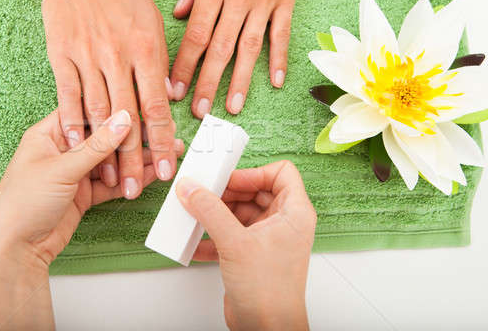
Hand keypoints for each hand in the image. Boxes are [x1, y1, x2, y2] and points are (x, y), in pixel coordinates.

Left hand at [0, 109, 183, 329]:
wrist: (15, 249)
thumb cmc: (22, 203)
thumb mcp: (61, 168)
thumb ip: (97, 145)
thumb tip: (124, 118)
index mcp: (49, 133)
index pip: (88, 112)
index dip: (116, 109)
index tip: (144, 107)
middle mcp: (64, 149)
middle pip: (104, 137)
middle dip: (134, 137)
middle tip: (164, 133)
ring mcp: (75, 172)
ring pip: (112, 160)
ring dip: (138, 159)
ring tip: (168, 154)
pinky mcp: (84, 193)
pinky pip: (113, 182)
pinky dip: (132, 179)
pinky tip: (153, 173)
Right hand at [21, 0, 176, 197]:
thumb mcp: (152, 22)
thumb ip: (161, 63)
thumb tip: (170, 96)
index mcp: (146, 50)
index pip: (157, 108)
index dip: (163, 143)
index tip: (168, 169)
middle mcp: (117, 58)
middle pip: (127, 120)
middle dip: (133, 160)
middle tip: (135, 191)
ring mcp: (86, 57)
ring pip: (97, 114)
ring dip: (102, 151)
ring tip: (109, 181)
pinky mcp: (61, 55)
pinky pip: (67, 95)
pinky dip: (71, 122)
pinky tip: (74, 147)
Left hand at [170, 0, 308, 116]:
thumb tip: (179, 14)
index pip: (196, 34)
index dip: (184, 64)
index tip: (175, 89)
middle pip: (220, 48)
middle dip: (208, 82)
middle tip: (199, 110)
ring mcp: (264, 2)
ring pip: (250, 48)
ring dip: (240, 80)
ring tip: (232, 106)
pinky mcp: (285, 1)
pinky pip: (282, 34)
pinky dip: (280, 59)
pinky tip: (275, 81)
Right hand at [176, 161, 315, 329]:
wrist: (266, 329)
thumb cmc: (270, 291)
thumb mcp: (235, 242)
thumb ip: (210, 211)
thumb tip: (192, 189)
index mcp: (294, 212)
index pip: (281, 173)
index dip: (253, 172)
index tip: (228, 178)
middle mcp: (284, 222)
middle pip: (255, 191)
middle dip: (227, 193)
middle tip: (204, 194)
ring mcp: (268, 239)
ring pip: (240, 212)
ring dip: (216, 214)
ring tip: (195, 215)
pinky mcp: (252, 254)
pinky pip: (231, 233)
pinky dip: (214, 235)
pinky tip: (196, 241)